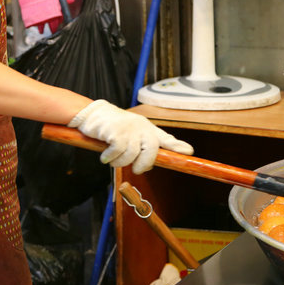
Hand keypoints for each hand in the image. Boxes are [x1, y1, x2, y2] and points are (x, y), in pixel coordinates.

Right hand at [68, 100, 193, 173]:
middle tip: (135, 169)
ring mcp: (129, 128)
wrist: (94, 115)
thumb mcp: (134, 134)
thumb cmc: (115, 127)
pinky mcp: (116, 131)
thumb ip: (146, 147)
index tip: (189, 152)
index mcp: (148, 129)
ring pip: (131, 155)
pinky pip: (117, 152)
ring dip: (119, 162)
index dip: (177, 146)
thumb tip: (151, 164)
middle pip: (151, 151)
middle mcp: (142, 127)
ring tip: (112, 158)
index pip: (166, 138)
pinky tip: (105, 154)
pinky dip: (109, 157)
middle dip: (142, 165)